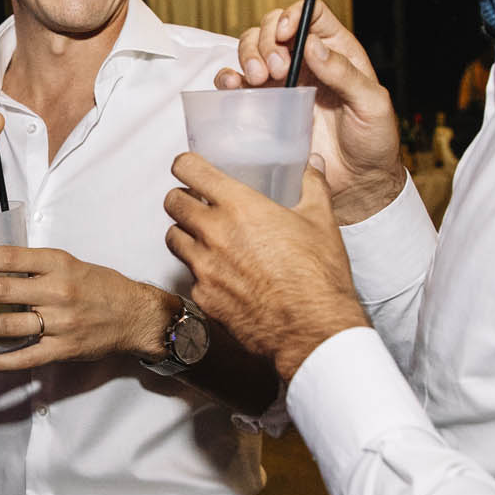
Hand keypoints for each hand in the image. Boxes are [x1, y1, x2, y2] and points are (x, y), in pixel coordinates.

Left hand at [0, 246, 167, 373]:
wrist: (135, 315)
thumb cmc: (102, 286)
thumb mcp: (72, 263)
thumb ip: (38, 265)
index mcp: (59, 264)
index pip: (10, 257)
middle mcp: (58, 291)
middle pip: (3, 289)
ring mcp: (61, 322)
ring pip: (9, 324)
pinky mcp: (63, 349)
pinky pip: (26, 357)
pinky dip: (0, 362)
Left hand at [164, 152, 367, 382]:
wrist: (312, 330)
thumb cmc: (318, 276)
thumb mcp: (321, 221)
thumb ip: (313, 185)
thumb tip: (313, 163)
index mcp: (239, 207)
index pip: (189, 170)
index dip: (186, 165)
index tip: (190, 168)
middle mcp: (213, 233)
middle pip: (173, 203)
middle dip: (182, 199)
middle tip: (198, 203)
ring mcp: (204, 267)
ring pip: (173, 238)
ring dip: (185, 233)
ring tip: (205, 238)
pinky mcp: (203, 297)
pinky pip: (190, 276)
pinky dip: (200, 272)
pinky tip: (222, 275)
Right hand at [219, 0, 407, 223]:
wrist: (357, 182)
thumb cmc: (373, 141)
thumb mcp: (371, 104)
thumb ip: (344, 73)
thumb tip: (312, 45)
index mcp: (335, 51)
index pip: (311, 14)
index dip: (294, 13)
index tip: (286, 32)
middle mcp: (305, 61)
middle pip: (273, 26)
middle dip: (267, 40)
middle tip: (277, 68)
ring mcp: (281, 83)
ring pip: (251, 48)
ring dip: (248, 55)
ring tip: (259, 79)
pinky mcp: (263, 107)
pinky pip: (237, 83)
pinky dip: (229, 79)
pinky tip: (235, 88)